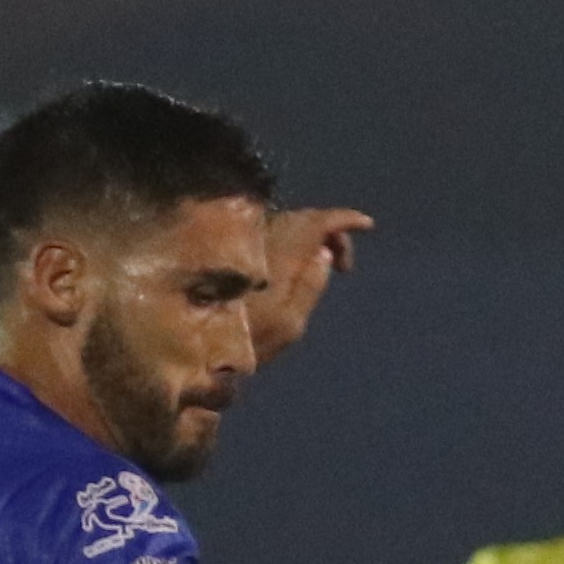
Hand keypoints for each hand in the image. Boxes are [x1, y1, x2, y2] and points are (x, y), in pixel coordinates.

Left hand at [249, 206, 372, 361]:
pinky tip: (297, 263)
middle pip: (304, 218)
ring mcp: (248, 246)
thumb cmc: (248, 341)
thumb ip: (310, 286)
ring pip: (288, 223)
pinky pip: (274, 233)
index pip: (316, 221)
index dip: (344, 219)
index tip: (367, 226)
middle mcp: (262, 243)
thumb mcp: (289, 324)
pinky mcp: (236, 252)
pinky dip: (294, 240)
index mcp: (280, 258)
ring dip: (312, 236)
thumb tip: (324, 253)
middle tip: (344, 265)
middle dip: (332, 232)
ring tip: (325, 264)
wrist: (197, 345)